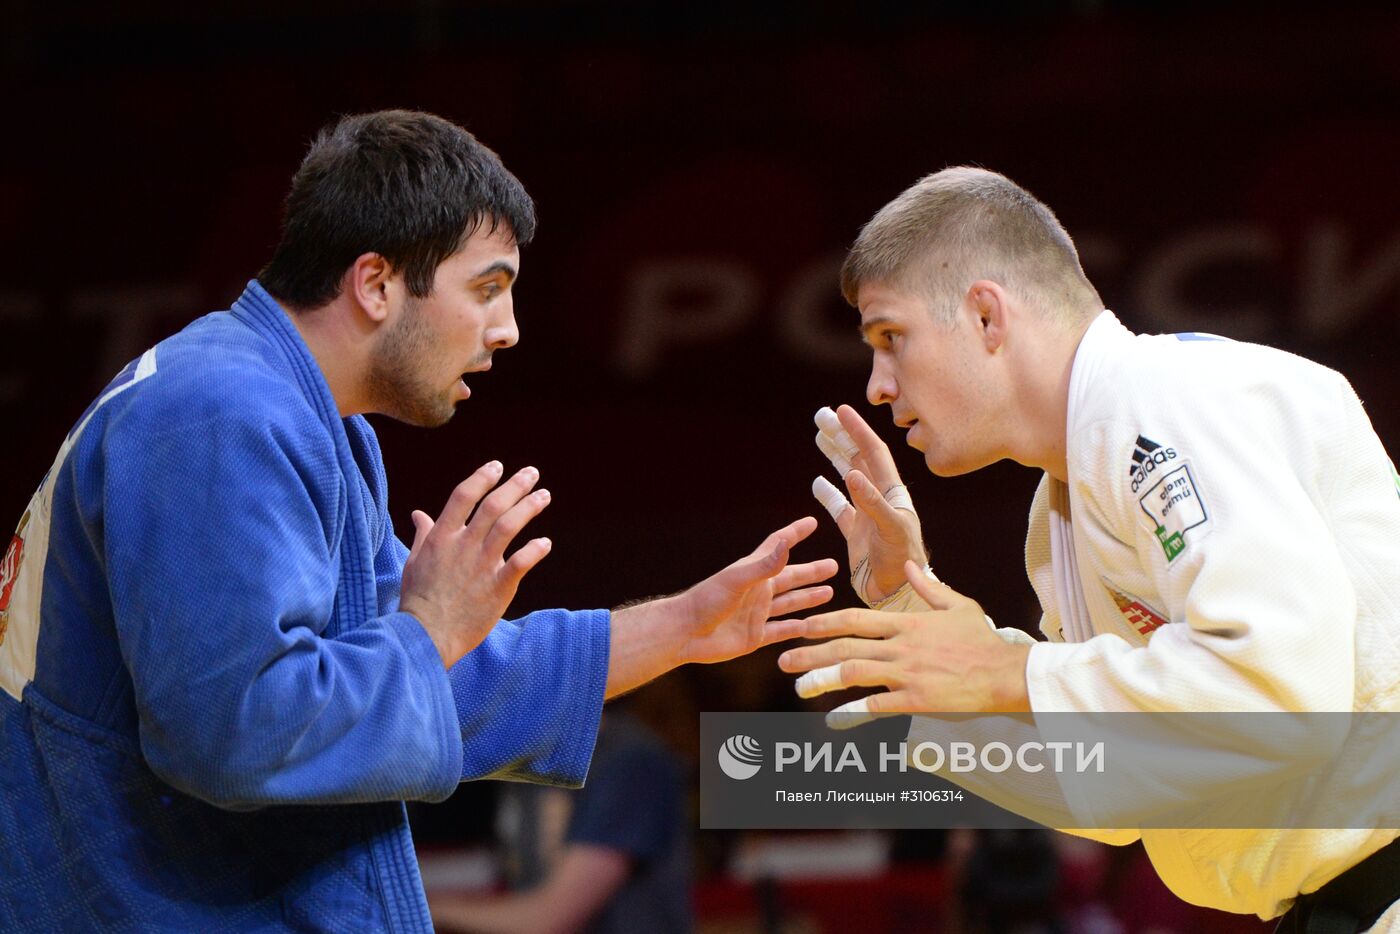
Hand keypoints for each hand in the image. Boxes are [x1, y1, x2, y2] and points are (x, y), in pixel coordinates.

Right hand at [399, 461, 552, 667]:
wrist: (426, 636)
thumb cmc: (418, 599)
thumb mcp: (414, 561)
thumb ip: (422, 535)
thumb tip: (419, 514)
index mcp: (442, 537)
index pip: (463, 496)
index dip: (482, 478)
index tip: (497, 466)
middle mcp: (463, 546)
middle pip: (493, 506)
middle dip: (515, 485)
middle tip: (532, 473)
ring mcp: (481, 566)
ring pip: (509, 526)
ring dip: (529, 507)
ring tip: (544, 496)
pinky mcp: (497, 587)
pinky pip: (521, 563)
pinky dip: (535, 550)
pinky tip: (546, 543)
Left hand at [605, 517, 838, 697]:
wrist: (686, 634)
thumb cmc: (706, 601)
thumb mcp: (738, 580)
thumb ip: (764, 565)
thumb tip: (786, 544)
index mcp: (754, 572)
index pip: (778, 546)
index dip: (794, 533)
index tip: (812, 522)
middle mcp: (758, 591)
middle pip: (791, 577)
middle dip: (812, 572)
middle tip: (834, 566)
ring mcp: (757, 613)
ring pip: (790, 604)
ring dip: (808, 598)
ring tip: (829, 592)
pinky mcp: (755, 636)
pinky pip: (781, 631)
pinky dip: (797, 629)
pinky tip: (811, 627)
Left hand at [778, 561, 1029, 725]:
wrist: (1006, 673)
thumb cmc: (983, 640)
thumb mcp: (958, 605)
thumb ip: (928, 587)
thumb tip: (909, 566)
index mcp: (906, 622)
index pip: (855, 619)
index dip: (824, 622)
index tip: (801, 626)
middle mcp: (900, 646)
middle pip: (845, 647)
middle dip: (810, 653)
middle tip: (783, 661)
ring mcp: (907, 673)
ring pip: (853, 674)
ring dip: (822, 682)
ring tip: (799, 690)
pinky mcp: (916, 700)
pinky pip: (877, 706)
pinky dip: (853, 714)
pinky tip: (833, 721)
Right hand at [812, 404, 927, 603]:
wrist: (899, 595)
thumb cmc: (902, 563)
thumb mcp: (890, 529)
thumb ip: (872, 502)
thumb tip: (851, 473)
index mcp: (893, 494)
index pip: (874, 453)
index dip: (858, 431)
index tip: (841, 410)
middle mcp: (881, 499)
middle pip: (859, 458)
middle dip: (842, 436)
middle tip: (822, 415)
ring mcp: (867, 515)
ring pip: (848, 477)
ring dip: (834, 456)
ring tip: (820, 435)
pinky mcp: (856, 534)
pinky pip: (840, 508)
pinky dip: (828, 494)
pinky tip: (817, 483)